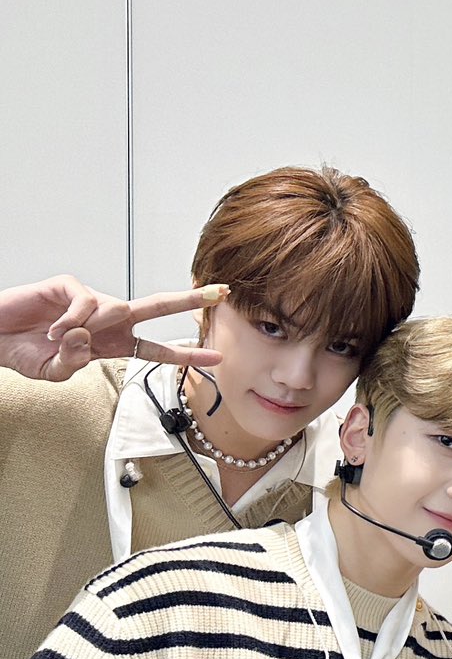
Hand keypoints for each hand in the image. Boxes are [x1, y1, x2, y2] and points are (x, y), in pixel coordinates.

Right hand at [0, 277, 226, 380]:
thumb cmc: (24, 353)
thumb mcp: (55, 372)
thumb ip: (75, 363)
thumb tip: (87, 337)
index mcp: (111, 343)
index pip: (155, 349)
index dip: (184, 354)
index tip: (216, 358)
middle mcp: (106, 320)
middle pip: (155, 307)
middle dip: (188, 301)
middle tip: (221, 293)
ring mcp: (89, 301)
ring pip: (117, 308)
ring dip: (95, 327)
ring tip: (60, 339)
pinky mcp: (68, 286)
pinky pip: (86, 302)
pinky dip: (72, 319)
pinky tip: (53, 329)